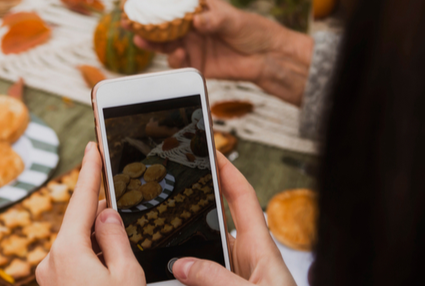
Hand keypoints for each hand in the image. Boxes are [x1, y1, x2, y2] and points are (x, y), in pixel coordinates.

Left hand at [35, 142, 145, 285]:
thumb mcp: (126, 275)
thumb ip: (116, 238)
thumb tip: (106, 214)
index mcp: (68, 252)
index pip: (81, 200)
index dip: (89, 170)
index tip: (92, 148)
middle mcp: (51, 261)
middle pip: (80, 225)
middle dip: (102, 216)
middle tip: (124, 212)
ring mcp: (49, 276)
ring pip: (78, 245)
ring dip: (99, 244)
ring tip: (120, 261)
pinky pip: (73, 263)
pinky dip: (91, 258)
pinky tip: (108, 271)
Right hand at [126, 0, 312, 105]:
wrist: (267, 58)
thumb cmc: (253, 31)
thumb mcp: (235, 20)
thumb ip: (215, 20)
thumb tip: (197, 21)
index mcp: (197, 10)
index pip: (170, 2)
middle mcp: (190, 27)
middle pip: (160, 25)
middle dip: (141, 22)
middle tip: (126, 21)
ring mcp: (191, 46)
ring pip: (164, 44)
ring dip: (150, 42)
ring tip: (141, 38)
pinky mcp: (195, 64)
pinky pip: (178, 63)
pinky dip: (174, 59)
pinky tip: (178, 54)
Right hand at [171, 152, 295, 285]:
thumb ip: (217, 279)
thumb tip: (182, 264)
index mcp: (260, 247)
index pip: (242, 198)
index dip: (228, 172)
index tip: (212, 152)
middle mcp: (246, 258)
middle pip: (216, 221)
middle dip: (197, 204)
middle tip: (175, 185)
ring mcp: (234, 274)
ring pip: (203, 252)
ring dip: (185, 249)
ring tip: (164, 244)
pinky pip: (199, 275)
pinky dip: (185, 273)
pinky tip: (171, 276)